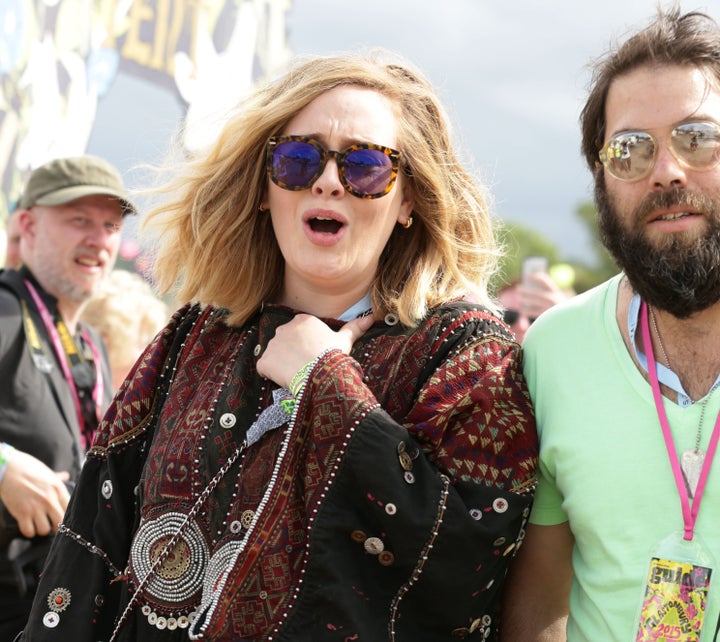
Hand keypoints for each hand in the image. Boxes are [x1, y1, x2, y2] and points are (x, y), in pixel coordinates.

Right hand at [0, 450, 70, 537]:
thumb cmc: (27, 468)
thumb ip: (57, 478)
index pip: (70, 509)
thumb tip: (65, 476)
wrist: (8, 468)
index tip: (60, 516)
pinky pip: (29, 531)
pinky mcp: (22, 513)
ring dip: (41, 529)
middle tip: (50, 522)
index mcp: (58, 489)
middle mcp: (49, 499)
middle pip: (60, 522)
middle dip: (55, 525)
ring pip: (44, 530)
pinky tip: (28, 525)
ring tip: (38, 523)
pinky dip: (28, 531)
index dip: (66, 515)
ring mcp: (36, 507)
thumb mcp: (46, 472)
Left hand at [256, 313, 374, 387]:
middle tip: (306, 366)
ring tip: (297, 374)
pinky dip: (271, 374)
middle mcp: (283, 328)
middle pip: (286, 342)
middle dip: (292, 353)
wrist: (320, 374)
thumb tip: (371, 317)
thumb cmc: (333, 356)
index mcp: (302, 320)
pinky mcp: (264, 361)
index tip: (314, 356)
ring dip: (282, 364)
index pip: (300, 333)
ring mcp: (272, 344)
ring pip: (275, 355)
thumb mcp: (344, 340)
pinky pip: (264, 368)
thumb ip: (354, 328)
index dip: (306, 346)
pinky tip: (285, 380)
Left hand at [520, 272, 569, 320]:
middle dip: (526, 290)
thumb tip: (530, 284)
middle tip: (518, 288)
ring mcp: (551, 309)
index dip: (535, 277)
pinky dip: (527, 311)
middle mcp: (554, 299)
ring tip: (519, 298)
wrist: (571, 321)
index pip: (545, 281)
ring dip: (525, 300)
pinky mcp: (547, 318)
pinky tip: (522, 310)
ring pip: (534, 303)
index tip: (527, 276)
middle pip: (537, 293)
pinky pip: (534, 313)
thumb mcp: (556, 297)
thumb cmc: (560, 308)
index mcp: (557, 292)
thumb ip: (547, 291)